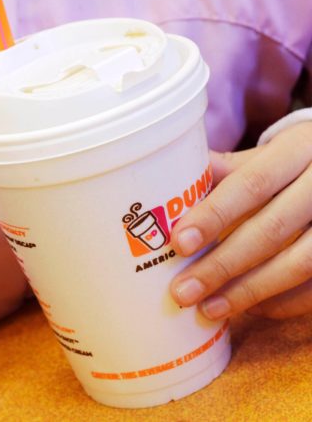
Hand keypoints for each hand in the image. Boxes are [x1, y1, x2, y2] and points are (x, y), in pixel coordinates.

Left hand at [169, 122, 311, 320]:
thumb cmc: (290, 165)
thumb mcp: (264, 156)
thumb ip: (223, 170)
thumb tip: (163, 184)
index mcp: (297, 149)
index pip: (252, 184)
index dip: (215, 215)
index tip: (178, 243)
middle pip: (272, 229)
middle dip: (223, 265)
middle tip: (183, 292)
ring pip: (300, 263)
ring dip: (249, 291)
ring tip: (208, 309)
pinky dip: (283, 303)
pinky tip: (250, 310)